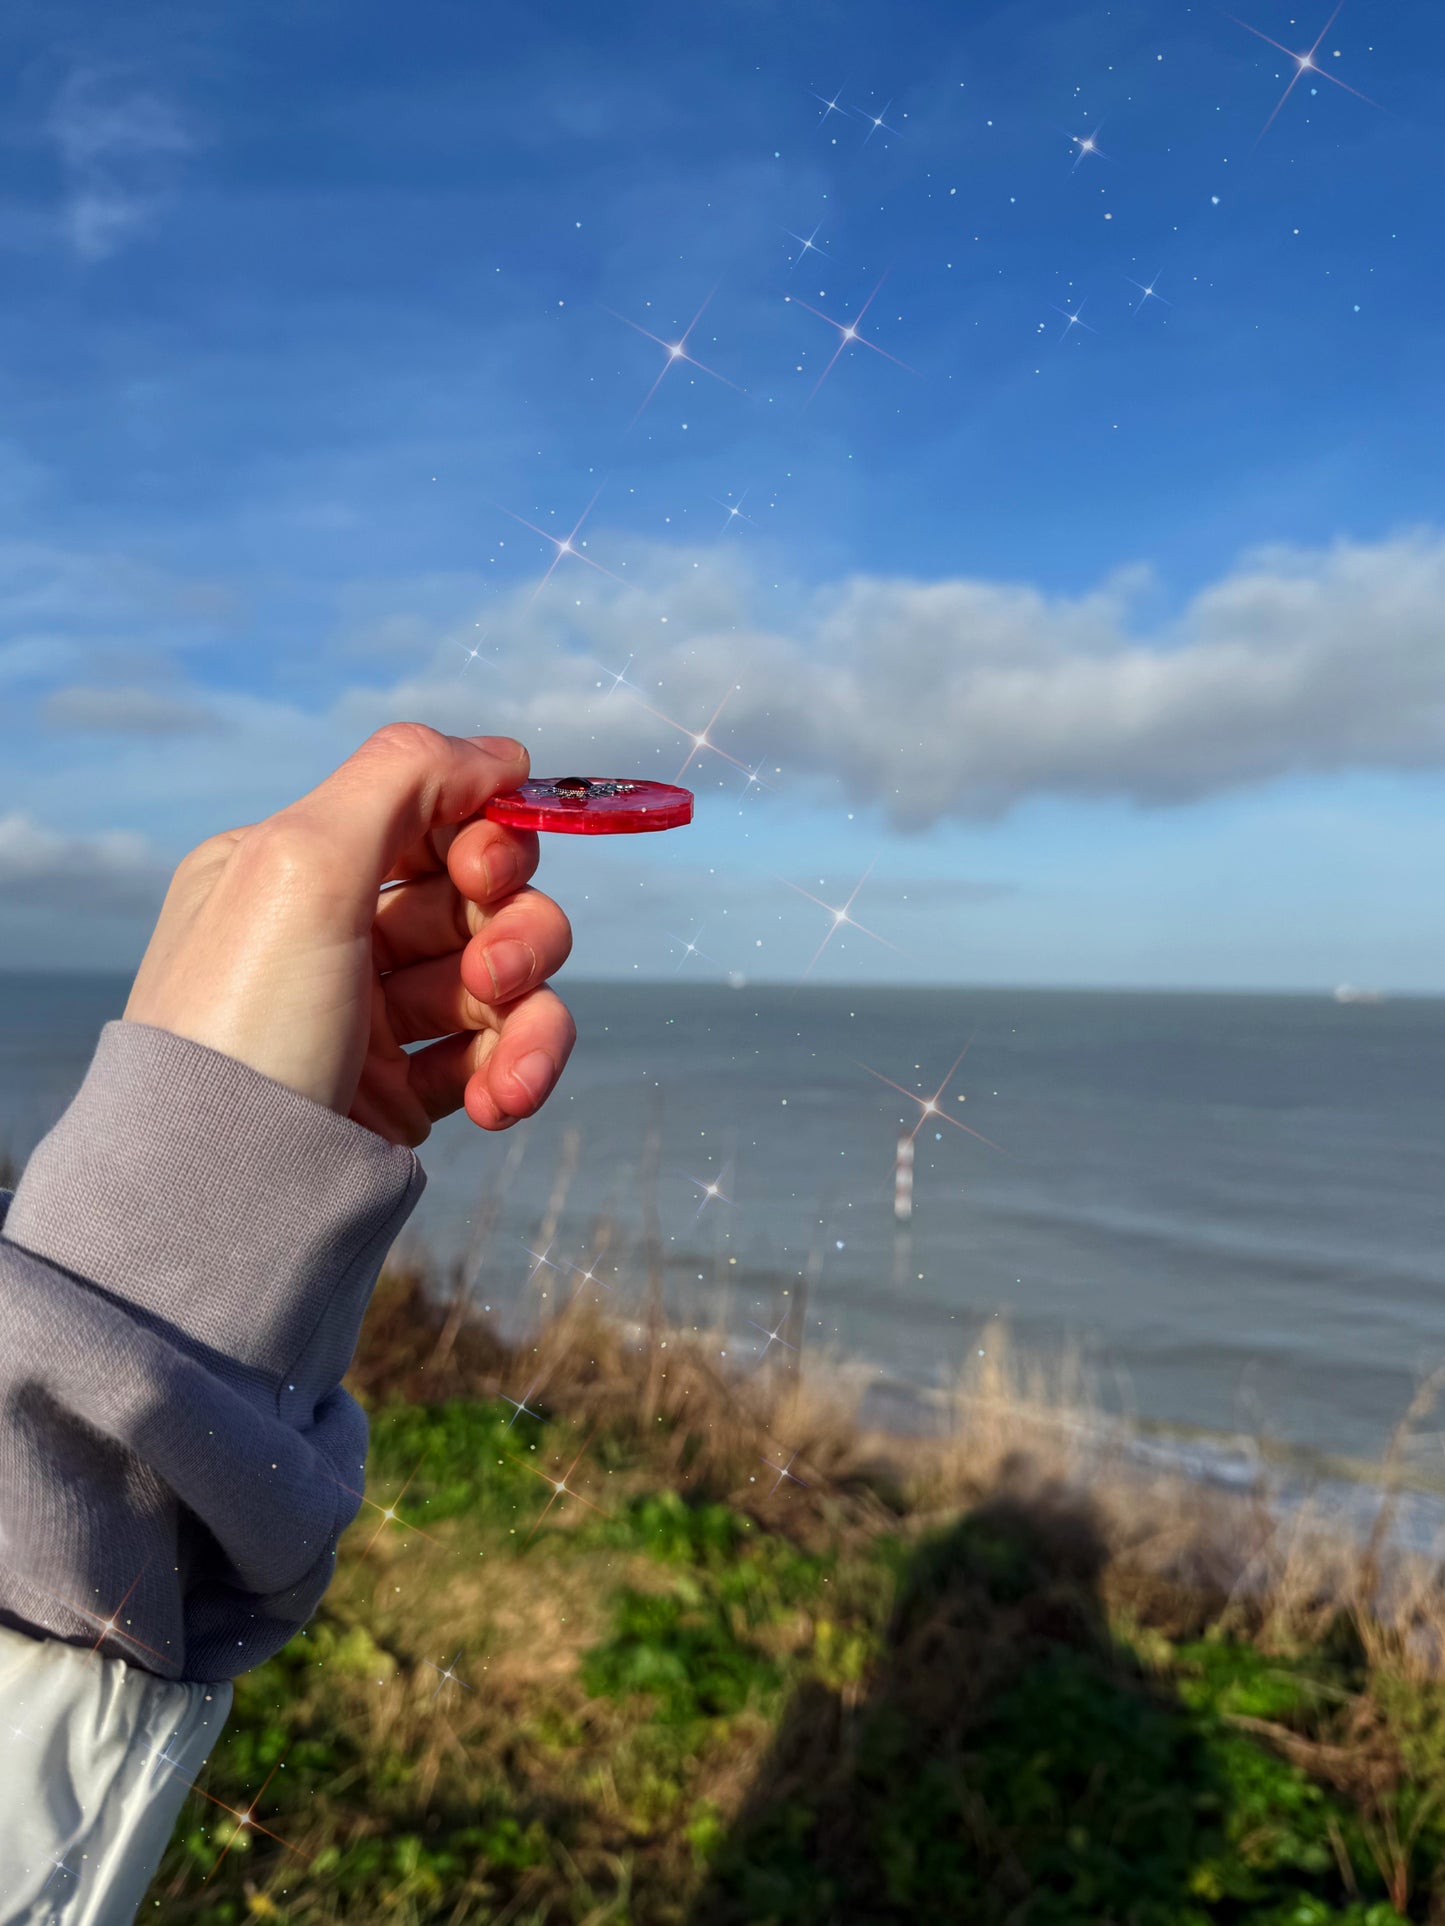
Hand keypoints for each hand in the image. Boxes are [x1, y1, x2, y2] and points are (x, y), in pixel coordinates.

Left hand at [124, 722, 575, 1146]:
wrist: (212, 1197)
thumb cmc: (244, 1022)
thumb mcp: (302, 862)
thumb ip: (403, 777)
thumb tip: (500, 753)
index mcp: (295, 864)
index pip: (429, 811)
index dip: (483, 832)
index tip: (485, 867)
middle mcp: (333, 932)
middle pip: (482, 895)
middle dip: (514, 928)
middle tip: (493, 969)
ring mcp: (369, 1015)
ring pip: (504, 978)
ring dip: (530, 1012)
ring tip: (511, 1064)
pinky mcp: (400, 1091)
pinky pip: (493, 1055)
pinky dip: (515, 1071)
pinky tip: (499, 1101)